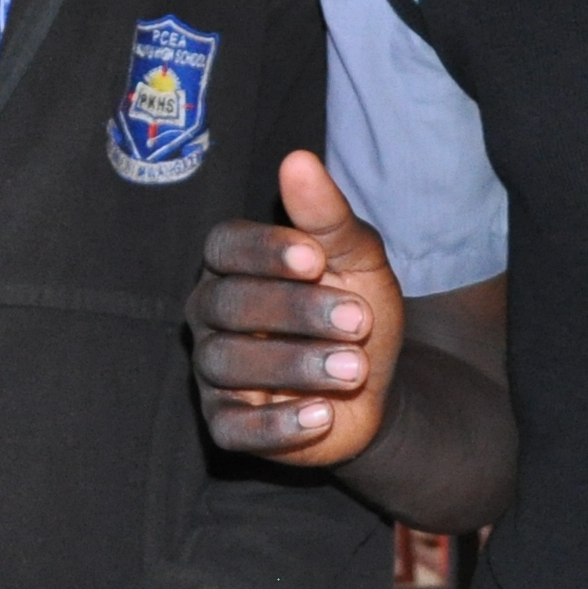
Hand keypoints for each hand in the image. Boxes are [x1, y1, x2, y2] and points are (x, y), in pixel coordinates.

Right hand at [186, 151, 404, 467]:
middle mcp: (210, 314)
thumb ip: (327, 216)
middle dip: (293, 311)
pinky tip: (322, 415)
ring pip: (228, 364)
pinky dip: (276, 425)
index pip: (224, 247)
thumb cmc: (354, 310)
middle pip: (227, 305)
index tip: (315, 259)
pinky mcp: (225, 423)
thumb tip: (298, 160)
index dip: (263, 251)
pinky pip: (233, 428)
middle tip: (358, 320)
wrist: (377, 389)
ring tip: (356, 369)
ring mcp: (212, 371)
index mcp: (232, 264)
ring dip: (295, 365)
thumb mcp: (356, 261)